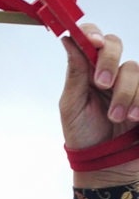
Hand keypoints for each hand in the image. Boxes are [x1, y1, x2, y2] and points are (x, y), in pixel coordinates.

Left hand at [59, 24, 138, 187]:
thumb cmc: (83, 135)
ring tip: (118, 118)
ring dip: (125, 94)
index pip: (90, 39)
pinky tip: (135, 119)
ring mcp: (131, 83)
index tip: (92, 43)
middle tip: (102, 84)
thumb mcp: (72, 106)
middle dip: (109, 62)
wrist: (106, 164)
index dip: (91, 34)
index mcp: (86, 71)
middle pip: (115, 44)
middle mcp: (109, 71)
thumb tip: (67, 39)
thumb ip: (74, 73)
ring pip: (134, 69)